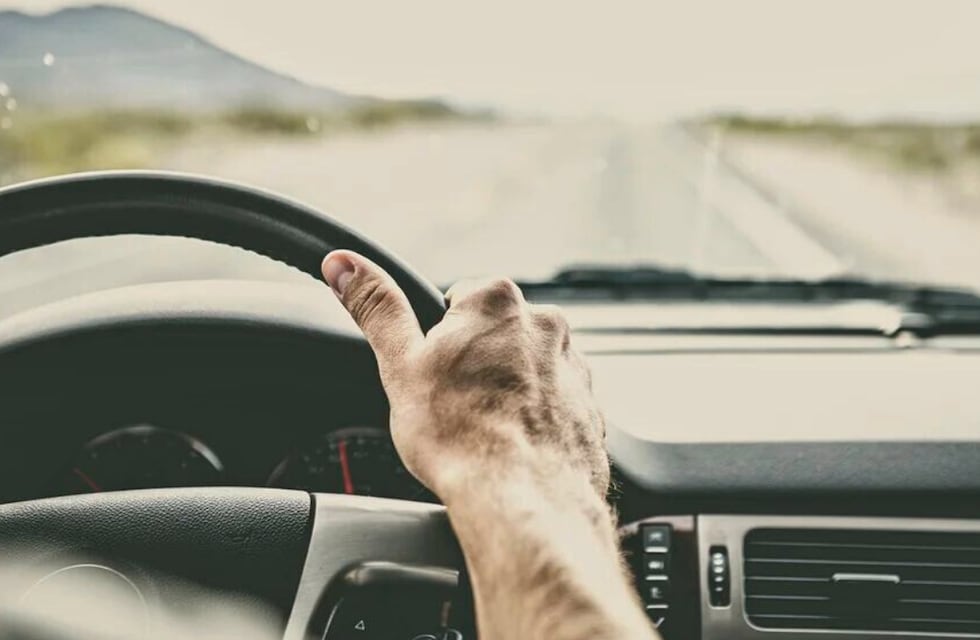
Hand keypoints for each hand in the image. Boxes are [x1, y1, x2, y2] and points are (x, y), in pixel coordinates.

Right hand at [321, 250, 608, 503]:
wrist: (523, 499)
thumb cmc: (461, 435)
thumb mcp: (400, 364)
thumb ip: (376, 307)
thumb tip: (344, 264)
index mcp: (496, 301)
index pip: (458, 301)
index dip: (438, 340)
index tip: (435, 372)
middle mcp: (545, 323)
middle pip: (495, 334)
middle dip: (476, 363)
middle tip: (454, 405)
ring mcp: (573, 366)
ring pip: (526, 369)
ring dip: (507, 391)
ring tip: (485, 430)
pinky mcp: (589, 408)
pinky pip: (553, 405)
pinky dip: (535, 421)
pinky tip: (514, 447)